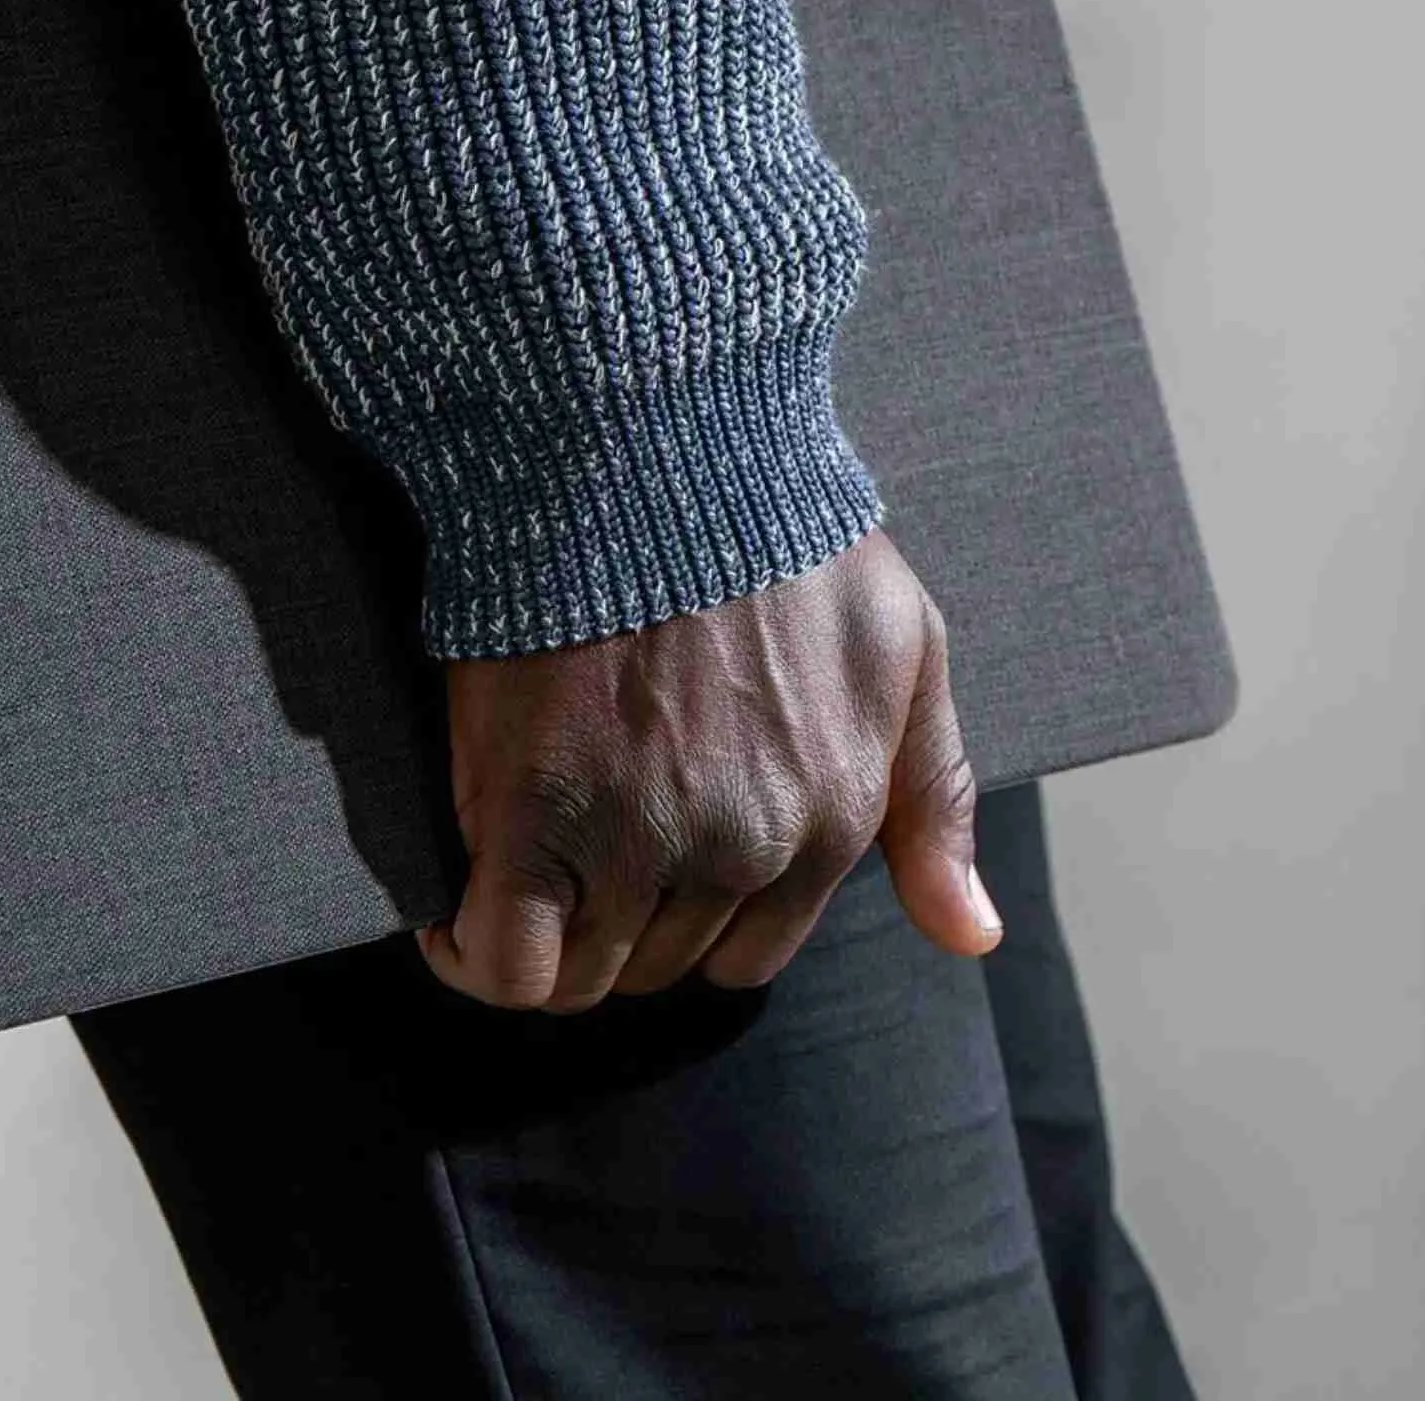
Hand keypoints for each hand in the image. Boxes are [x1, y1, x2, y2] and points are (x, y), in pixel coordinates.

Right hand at [415, 529, 1002, 1011]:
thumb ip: (933, 797)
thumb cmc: (774, 528)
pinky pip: (503, 959)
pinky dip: (472, 957)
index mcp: (830, 818)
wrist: (648, 449)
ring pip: (586, 975)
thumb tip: (971, 935)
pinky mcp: (534, 819)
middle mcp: (743, 852)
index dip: (687, 919)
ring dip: (546, 941)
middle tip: (572, 847)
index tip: (639, 865)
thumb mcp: (903, 646)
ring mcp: (636, 843)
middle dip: (618, 923)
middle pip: (660, 965)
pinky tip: (453, 921)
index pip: (745, 956)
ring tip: (512, 882)